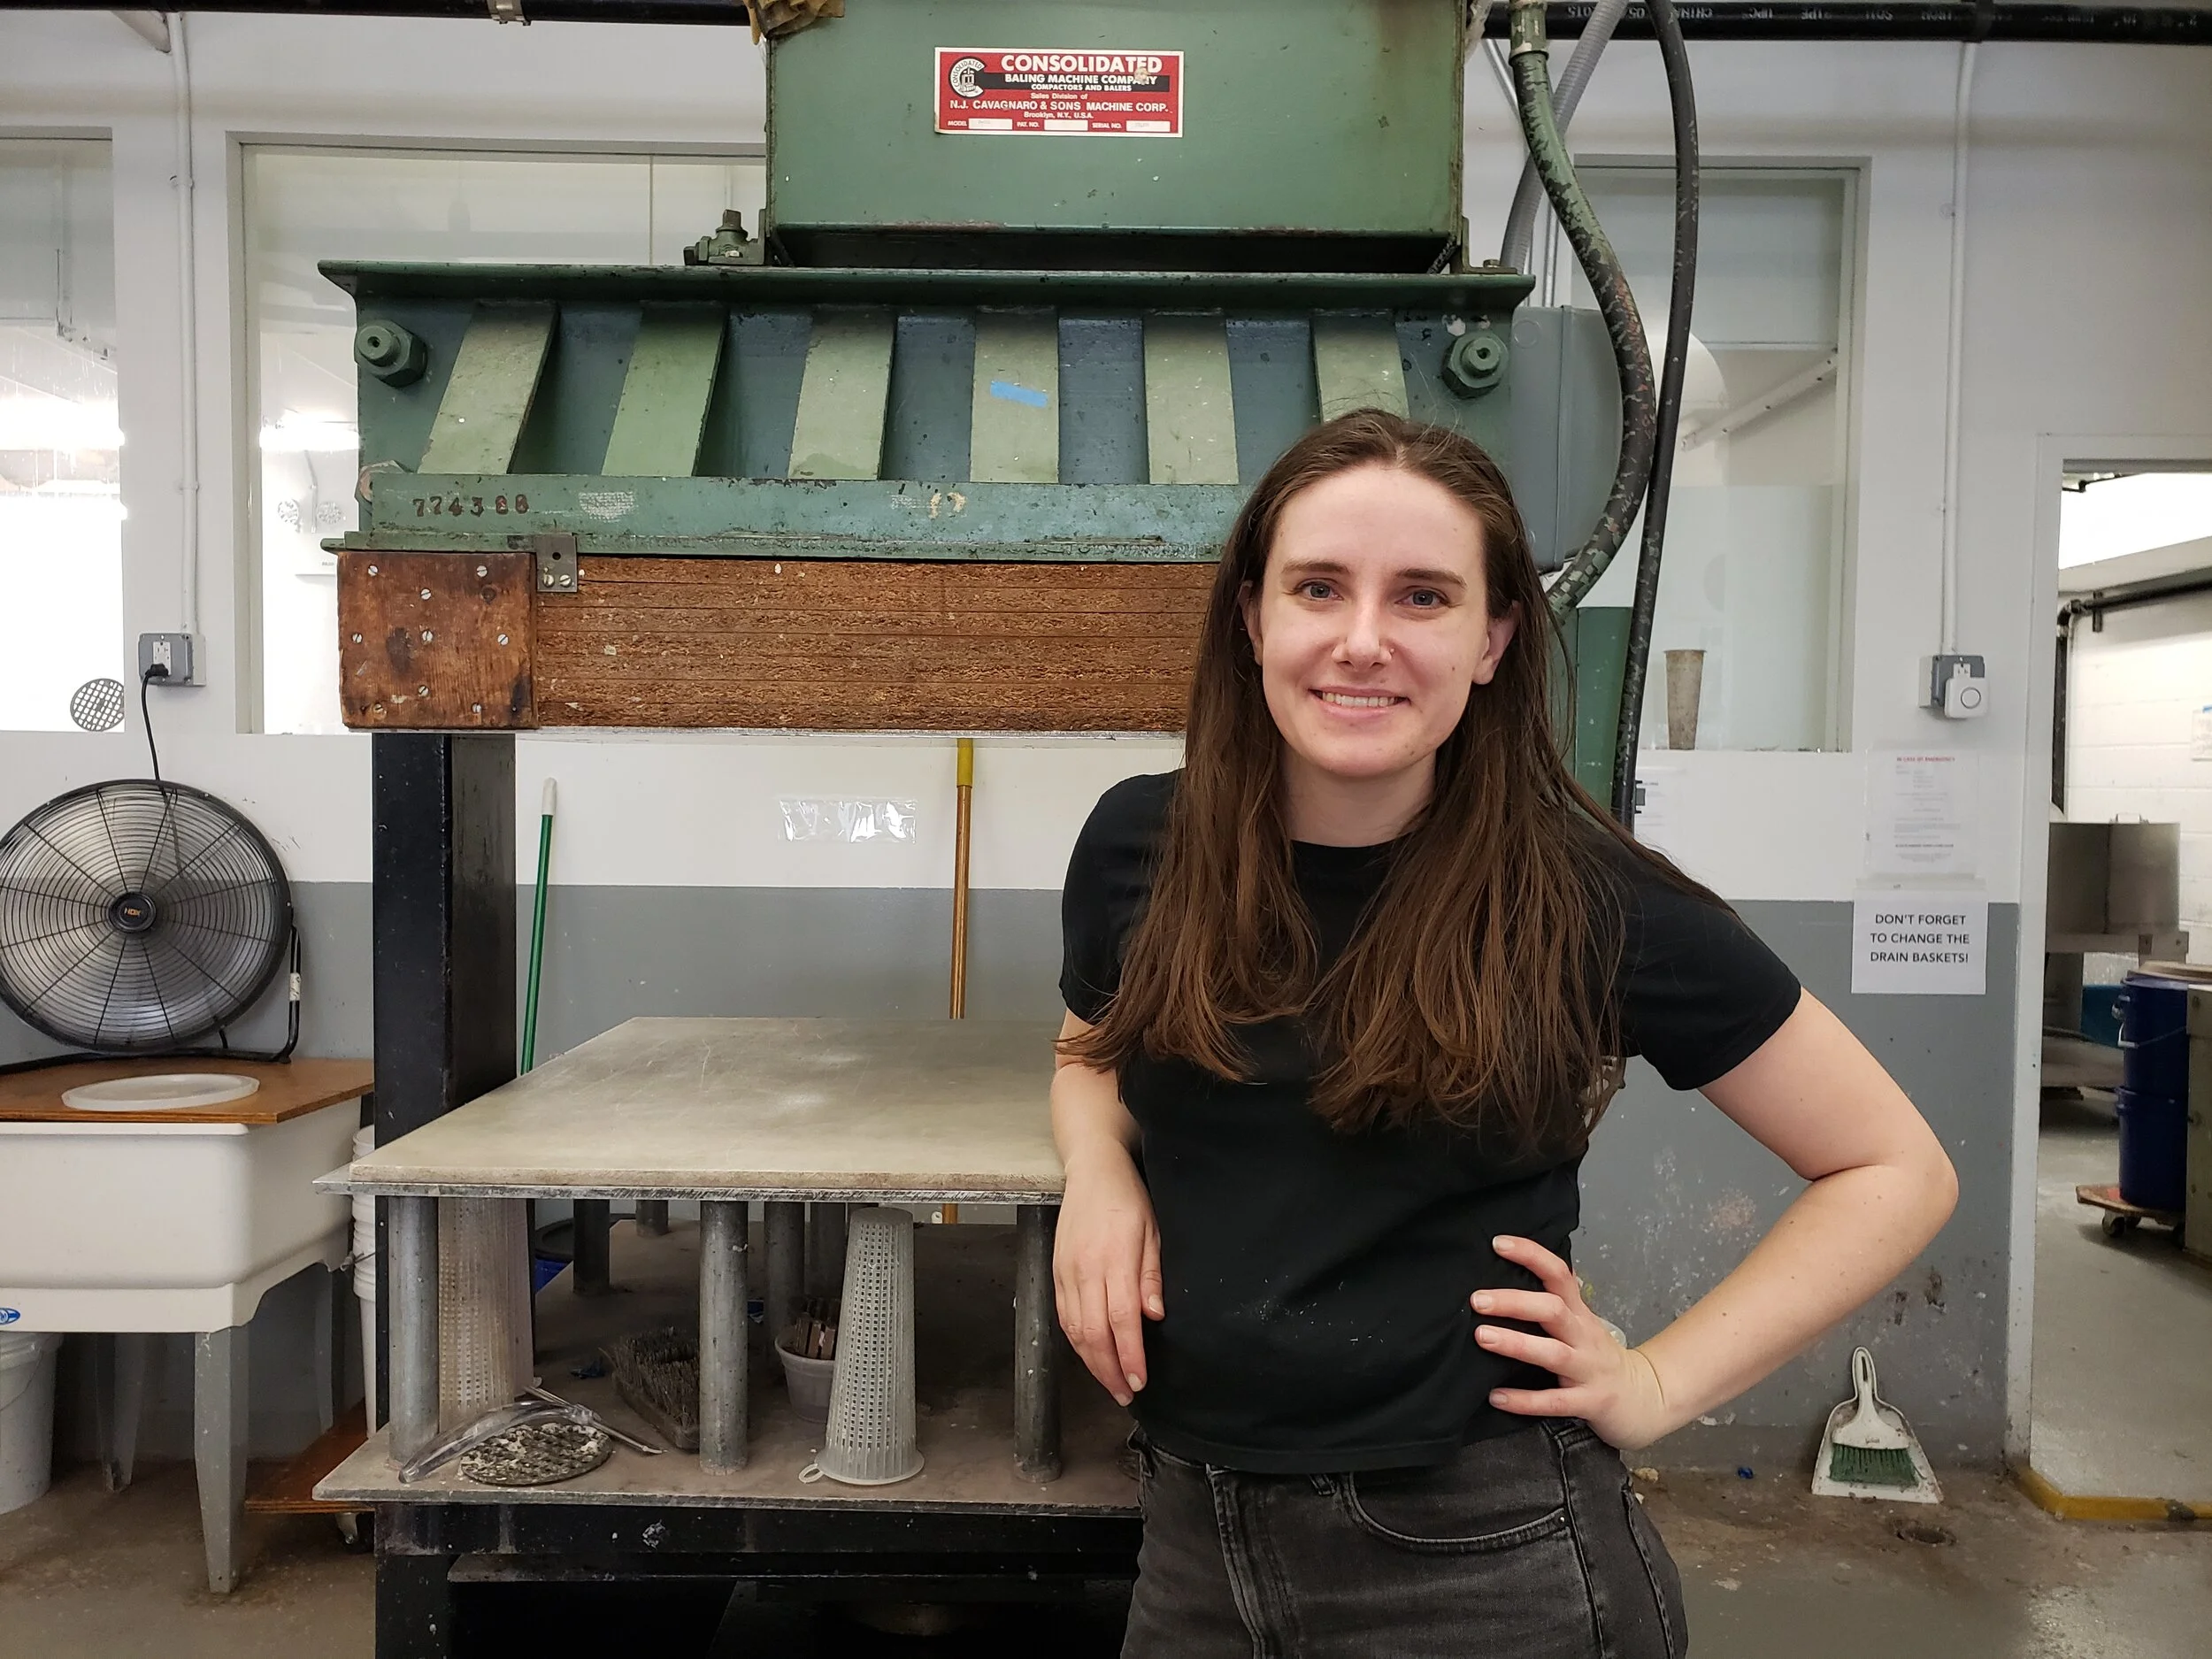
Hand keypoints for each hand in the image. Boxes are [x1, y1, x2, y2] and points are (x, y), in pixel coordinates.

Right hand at [1052, 1146, 1164, 1406]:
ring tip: (1110, 1382)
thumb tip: (1153, 1316)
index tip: (1139, 1381)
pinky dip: (1076, 1341)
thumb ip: (1151, 1274)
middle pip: (1094, 1333)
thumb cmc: (1128, 1198)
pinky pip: (1063, 1316)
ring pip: (1074, 1329)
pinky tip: (1090, 1354)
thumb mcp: (1153, 1230)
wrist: (1091, 1169)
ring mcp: (1066, 1271)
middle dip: (1109, 1370)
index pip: (1121, 1320)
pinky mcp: (1056, 1271)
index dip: (1130, 1356)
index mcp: (1114, 1259)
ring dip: (1091, 1362)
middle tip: (1125, 1393)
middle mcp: (1085, 1269)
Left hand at [1473, 1235, 1673, 1452]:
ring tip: (1482, 1337)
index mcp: (1580, 1313)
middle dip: (1515, 1302)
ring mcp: (1588, 1370)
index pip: (1559, 1274)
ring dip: (1516, 1344)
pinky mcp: (1589, 1403)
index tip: (1498, 1243)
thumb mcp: (1582, 1324)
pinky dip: (1525, 1400)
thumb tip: (1507, 1279)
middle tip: (1477, 1300)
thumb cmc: (1598, 1357)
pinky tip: (1496, 1397)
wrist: (1643, 1398)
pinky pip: (1555, 1401)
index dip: (1531, 1255)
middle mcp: (1584, 1336)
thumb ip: (1553, 1303)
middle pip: (1553, 1310)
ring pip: (1553, 1353)